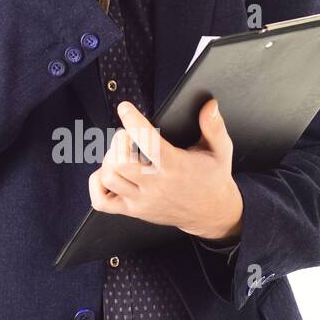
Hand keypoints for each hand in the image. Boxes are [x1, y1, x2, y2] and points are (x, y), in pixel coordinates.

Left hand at [89, 97, 242, 239]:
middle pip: (120, 161)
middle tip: (128, 136)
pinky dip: (98, 184)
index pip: (148, 142)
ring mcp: (142, 201)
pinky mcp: (134, 211)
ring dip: (108, 160)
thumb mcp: (220, 151)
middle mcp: (156, 185)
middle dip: (118, 141)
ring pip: (109, 178)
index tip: (125, 108)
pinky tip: (111, 173)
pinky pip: (101, 201)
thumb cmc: (213, 179)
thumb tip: (210, 105)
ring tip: (121, 154)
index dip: (133, 122)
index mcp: (175, 167)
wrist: (211, 214)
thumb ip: (214, 127)